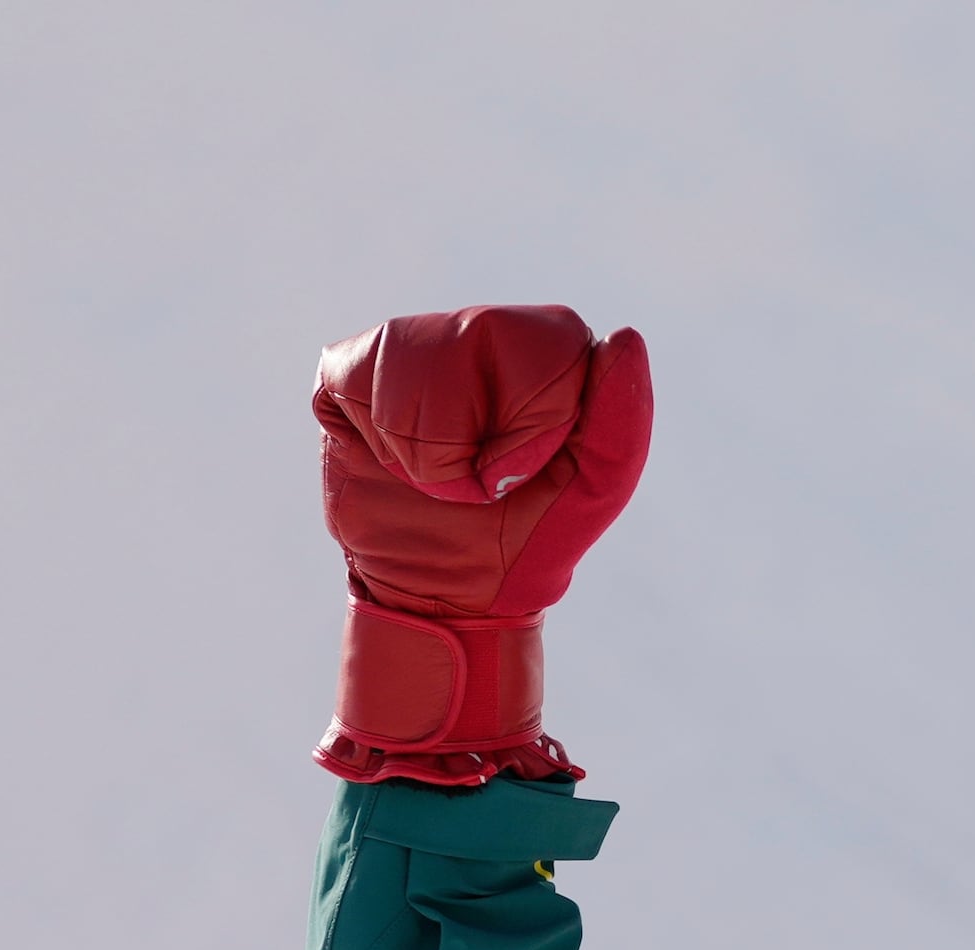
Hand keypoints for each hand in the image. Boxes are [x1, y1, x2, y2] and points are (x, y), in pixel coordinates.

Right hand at [312, 305, 652, 784]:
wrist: (446, 593)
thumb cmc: (528, 537)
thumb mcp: (592, 490)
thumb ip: (622, 422)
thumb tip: (625, 337)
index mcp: (550, 350)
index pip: (547, 338)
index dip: (533, 416)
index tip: (525, 471)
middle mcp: (481, 332)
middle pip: (473, 334)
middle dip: (476, 434)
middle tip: (479, 482)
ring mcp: (411, 344)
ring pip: (409, 353)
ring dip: (426, 447)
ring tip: (437, 480)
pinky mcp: (348, 370)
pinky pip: (356, 377)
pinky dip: (382, 440)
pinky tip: (397, 465)